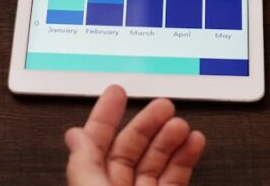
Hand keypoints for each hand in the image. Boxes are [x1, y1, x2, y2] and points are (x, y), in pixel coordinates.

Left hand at [65, 86, 205, 185]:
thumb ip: (84, 166)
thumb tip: (75, 135)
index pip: (95, 146)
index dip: (105, 117)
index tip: (117, 92)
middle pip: (130, 151)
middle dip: (146, 125)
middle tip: (163, 105)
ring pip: (155, 164)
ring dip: (169, 140)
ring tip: (181, 124)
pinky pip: (175, 180)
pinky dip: (186, 159)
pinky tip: (194, 143)